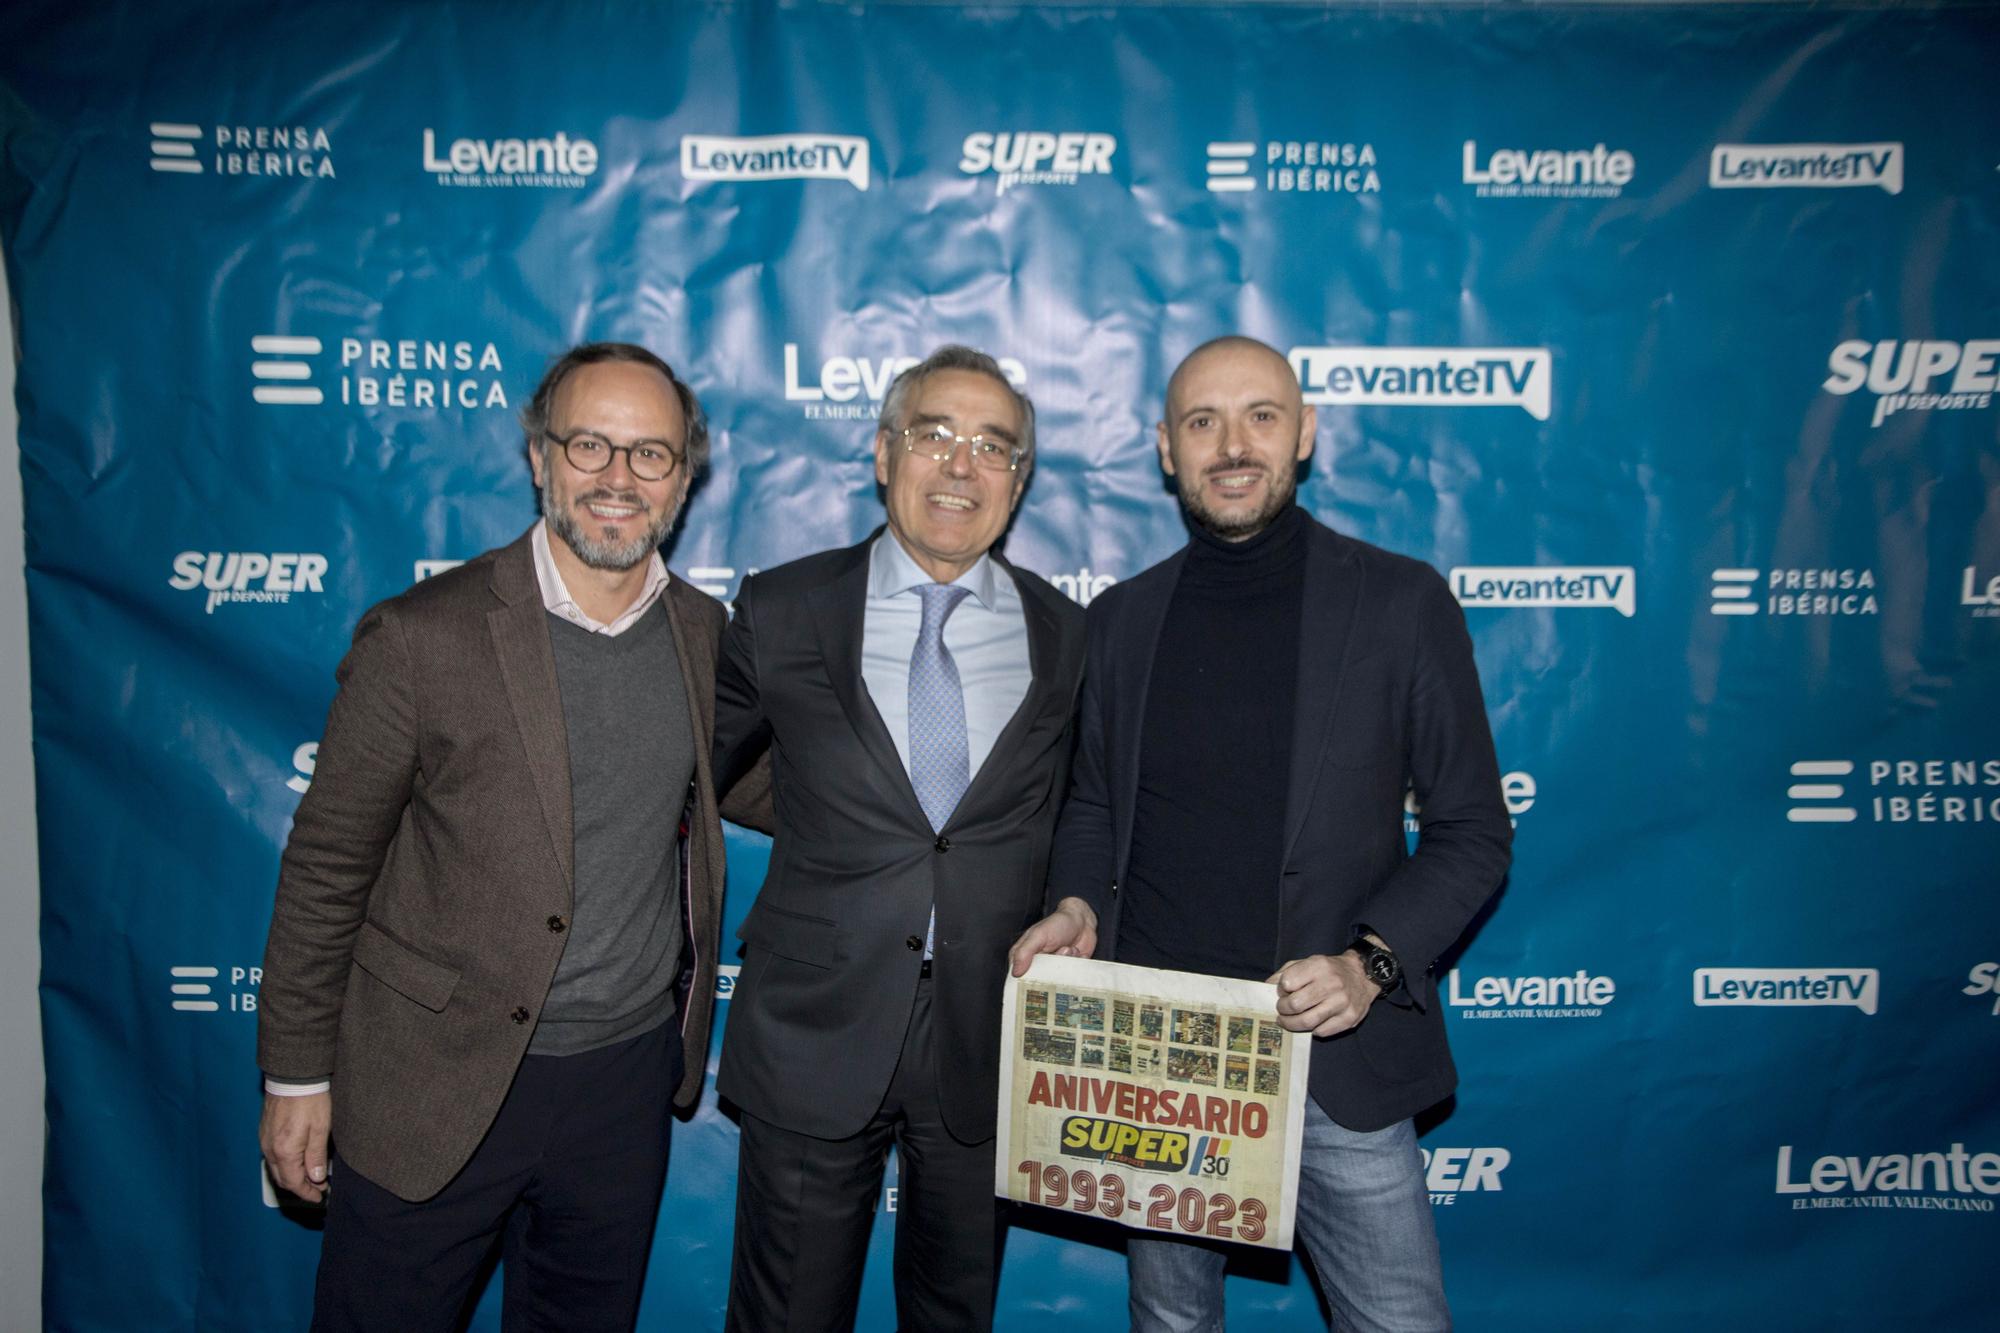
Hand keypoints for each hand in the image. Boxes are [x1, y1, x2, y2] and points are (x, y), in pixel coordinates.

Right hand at [260, 1090, 332, 1202]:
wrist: (293, 1077)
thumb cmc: (310, 1101)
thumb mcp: (321, 1129)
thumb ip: (316, 1156)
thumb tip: (316, 1179)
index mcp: (285, 1152)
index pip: (293, 1183)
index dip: (307, 1193)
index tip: (319, 1196)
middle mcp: (270, 1149)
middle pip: (282, 1178)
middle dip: (300, 1187)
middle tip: (318, 1187)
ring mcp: (264, 1141)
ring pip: (276, 1168)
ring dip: (292, 1176)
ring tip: (310, 1176)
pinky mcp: (264, 1132)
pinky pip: (272, 1156)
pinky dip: (285, 1164)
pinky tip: (297, 1160)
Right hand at [1008, 898, 1099, 975]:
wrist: (1082, 920)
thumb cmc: (1057, 924)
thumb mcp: (1038, 935)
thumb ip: (1025, 952)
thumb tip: (1015, 973)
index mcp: (1024, 957)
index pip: (1020, 978)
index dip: (1027, 982)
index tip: (1041, 976)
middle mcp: (1038, 966)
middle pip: (1041, 983)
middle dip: (1053, 969)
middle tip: (1060, 951)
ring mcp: (1054, 969)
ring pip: (1058, 980)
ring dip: (1066, 963)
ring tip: (1068, 948)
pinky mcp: (1068, 971)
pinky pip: (1072, 978)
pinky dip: (1076, 965)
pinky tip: (1076, 952)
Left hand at [1268, 951, 1382, 1037]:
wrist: (1362, 975)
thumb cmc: (1329, 970)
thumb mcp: (1308, 962)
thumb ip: (1286, 972)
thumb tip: (1265, 987)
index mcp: (1319, 966)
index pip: (1287, 982)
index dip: (1280, 990)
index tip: (1282, 992)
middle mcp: (1332, 984)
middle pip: (1295, 1005)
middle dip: (1282, 1010)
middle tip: (1281, 1010)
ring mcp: (1342, 1003)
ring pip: (1307, 1021)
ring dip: (1292, 1024)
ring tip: (1288, 1021)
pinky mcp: (1349, 1018)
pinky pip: (1322, 1031)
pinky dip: (1312, 1030)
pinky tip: (1311, 1023)